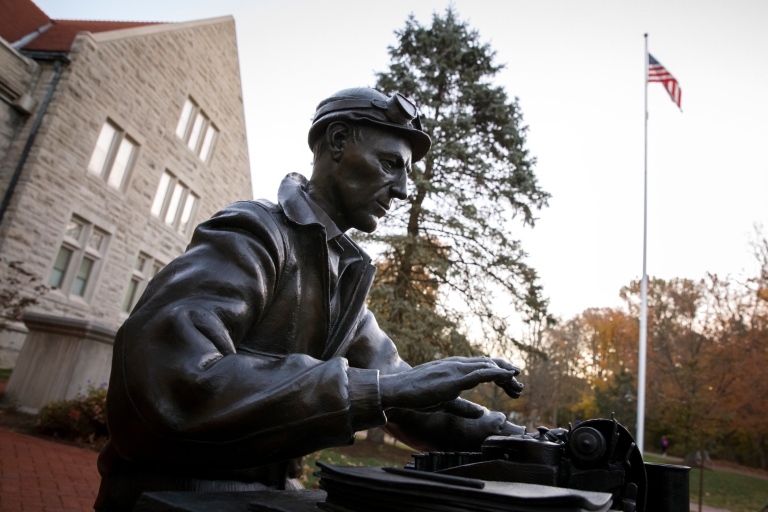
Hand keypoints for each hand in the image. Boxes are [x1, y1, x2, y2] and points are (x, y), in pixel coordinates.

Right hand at [379, 356, 522, 417]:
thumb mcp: (446, 402)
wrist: (397, 390)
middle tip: (519, 388)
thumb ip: (464, 406)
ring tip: (518, 382)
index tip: (512, 383)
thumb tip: (481, 412)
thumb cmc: (417, 395)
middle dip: (507, 373)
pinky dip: (497, 373)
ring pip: (488, 366)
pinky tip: (508, 376)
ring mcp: (456, 369)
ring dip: (506, 373)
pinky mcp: (454, 378)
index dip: (499, 373)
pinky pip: (481, 373)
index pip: (482, 367)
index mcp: (455, 369)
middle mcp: (457, 364)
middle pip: (489, 364)